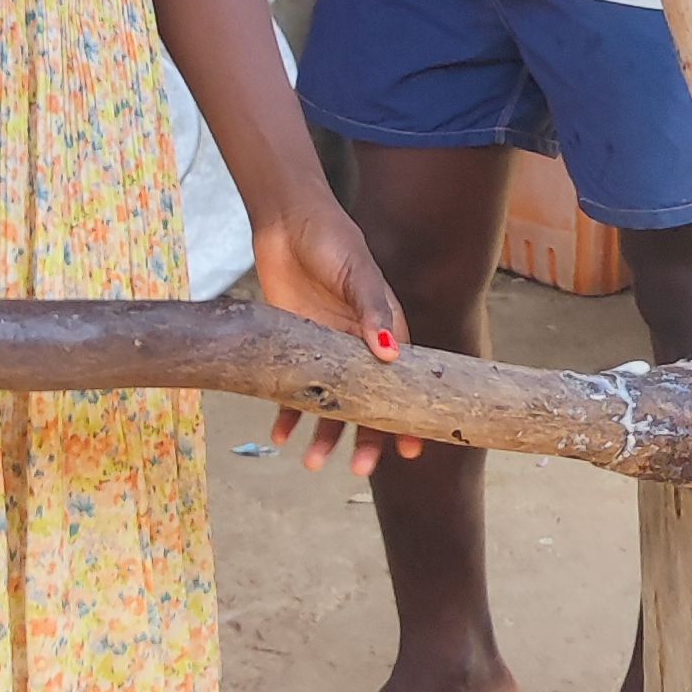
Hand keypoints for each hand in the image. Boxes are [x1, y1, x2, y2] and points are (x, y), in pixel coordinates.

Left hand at [250, 195, 418, 477]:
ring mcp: (325, 351)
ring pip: (329, 404)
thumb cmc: (332, 241)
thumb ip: (373, 310)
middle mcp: (358, 348)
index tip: (412, 451)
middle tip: (359, 469)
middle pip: (366, 404)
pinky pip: (293, 390)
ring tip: (312, 463)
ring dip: (324, 434)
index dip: (408, 417)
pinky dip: (288, 413)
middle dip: (365, 439)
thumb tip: (390, 353)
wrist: (286, 222)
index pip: (402, 383)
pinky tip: (279, 435)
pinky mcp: (294, 347)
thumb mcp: (357, 272)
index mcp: (385, 330)